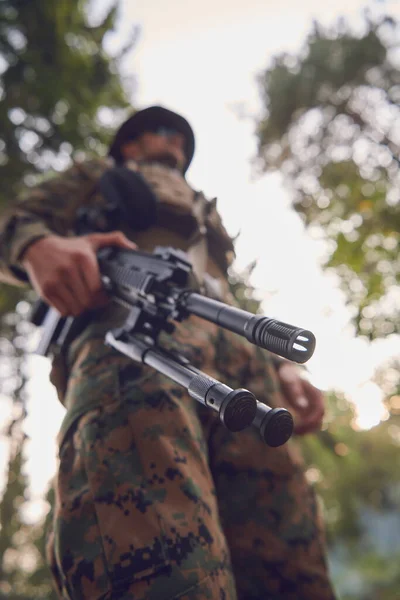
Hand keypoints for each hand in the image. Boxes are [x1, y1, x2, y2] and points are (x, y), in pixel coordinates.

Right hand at [22, 231, 136, 316]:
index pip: (97, 288)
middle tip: (94, 299)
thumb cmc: (68, 247)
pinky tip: (70, 300)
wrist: (36, 248)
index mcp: (82, 258)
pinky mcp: (45, 291)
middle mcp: (68, 269)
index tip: (105, 296)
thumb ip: (114, 240)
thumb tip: (132, 247)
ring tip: (82, 299)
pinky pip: (63, 312)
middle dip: (94, 304)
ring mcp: (55, 281)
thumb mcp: (91, 240)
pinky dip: (69, 310)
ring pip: (76, 308)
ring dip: (82, 308)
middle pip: (88, 300)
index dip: (104, 297)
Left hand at [277, 362, 324, 434]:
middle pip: (319, 419)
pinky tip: (293, 428)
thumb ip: (296, 392)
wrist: (287, 371)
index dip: (312, 420)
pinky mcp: (306, 410)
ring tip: (293, 432)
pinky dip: (303, 427)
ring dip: (306, 429)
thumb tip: (302, 406)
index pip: (320, 410)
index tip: (301, 425)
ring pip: (315, 422)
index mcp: (316, 394)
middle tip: (295, 431)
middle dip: (309, 428)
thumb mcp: (290, 380)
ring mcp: (312, 406)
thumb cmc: (289, 374)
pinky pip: (308, 421)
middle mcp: (316, 401)